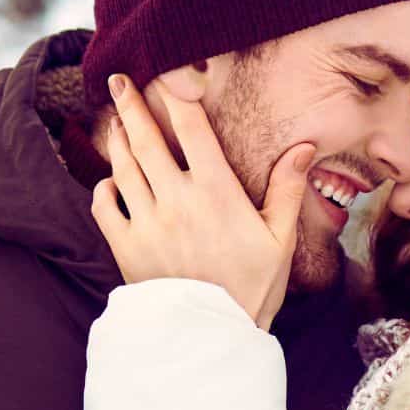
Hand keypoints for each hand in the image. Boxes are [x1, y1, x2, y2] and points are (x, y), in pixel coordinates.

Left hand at [91, 73, 315, 330]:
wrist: (212, 337)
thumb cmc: (252, 288)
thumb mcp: (280, 240)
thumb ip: (288, 190)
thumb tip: (305, 147)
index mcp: (216, 192)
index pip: (191, 128)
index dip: (177, 94)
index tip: (166, 72)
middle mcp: (176, 200)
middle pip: (146, 138)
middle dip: (131, 104)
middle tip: (119, 79)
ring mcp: (146, 222)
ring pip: (122, 167)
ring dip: (117, 139)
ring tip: (115, 121)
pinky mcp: (125, 247)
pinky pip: (104, 206)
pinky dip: (103, 187)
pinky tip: (111, 181)